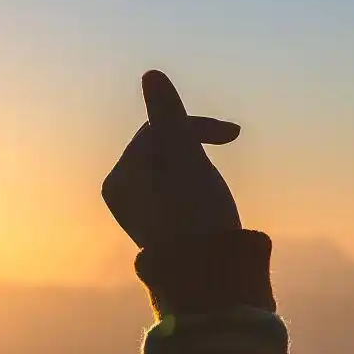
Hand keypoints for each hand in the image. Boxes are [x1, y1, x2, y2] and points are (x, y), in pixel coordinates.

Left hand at [101, 70, 241, 248]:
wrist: (210, 280)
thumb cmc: (199, 219)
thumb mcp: (185, 160)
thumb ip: (169, 117)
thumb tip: (151, 74)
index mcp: (119, 178)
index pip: (158, 129)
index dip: (197, 125)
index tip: (234, 134)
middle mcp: (122, 196)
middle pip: (164, 149)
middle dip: (197, 149)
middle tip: (227, 164)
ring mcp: (139, 213)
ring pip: (174, 169)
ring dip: (201, 168)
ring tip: (216, 193)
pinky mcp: (160, 227)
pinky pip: (178, 191)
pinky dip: (199, 187)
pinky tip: (212, 207)